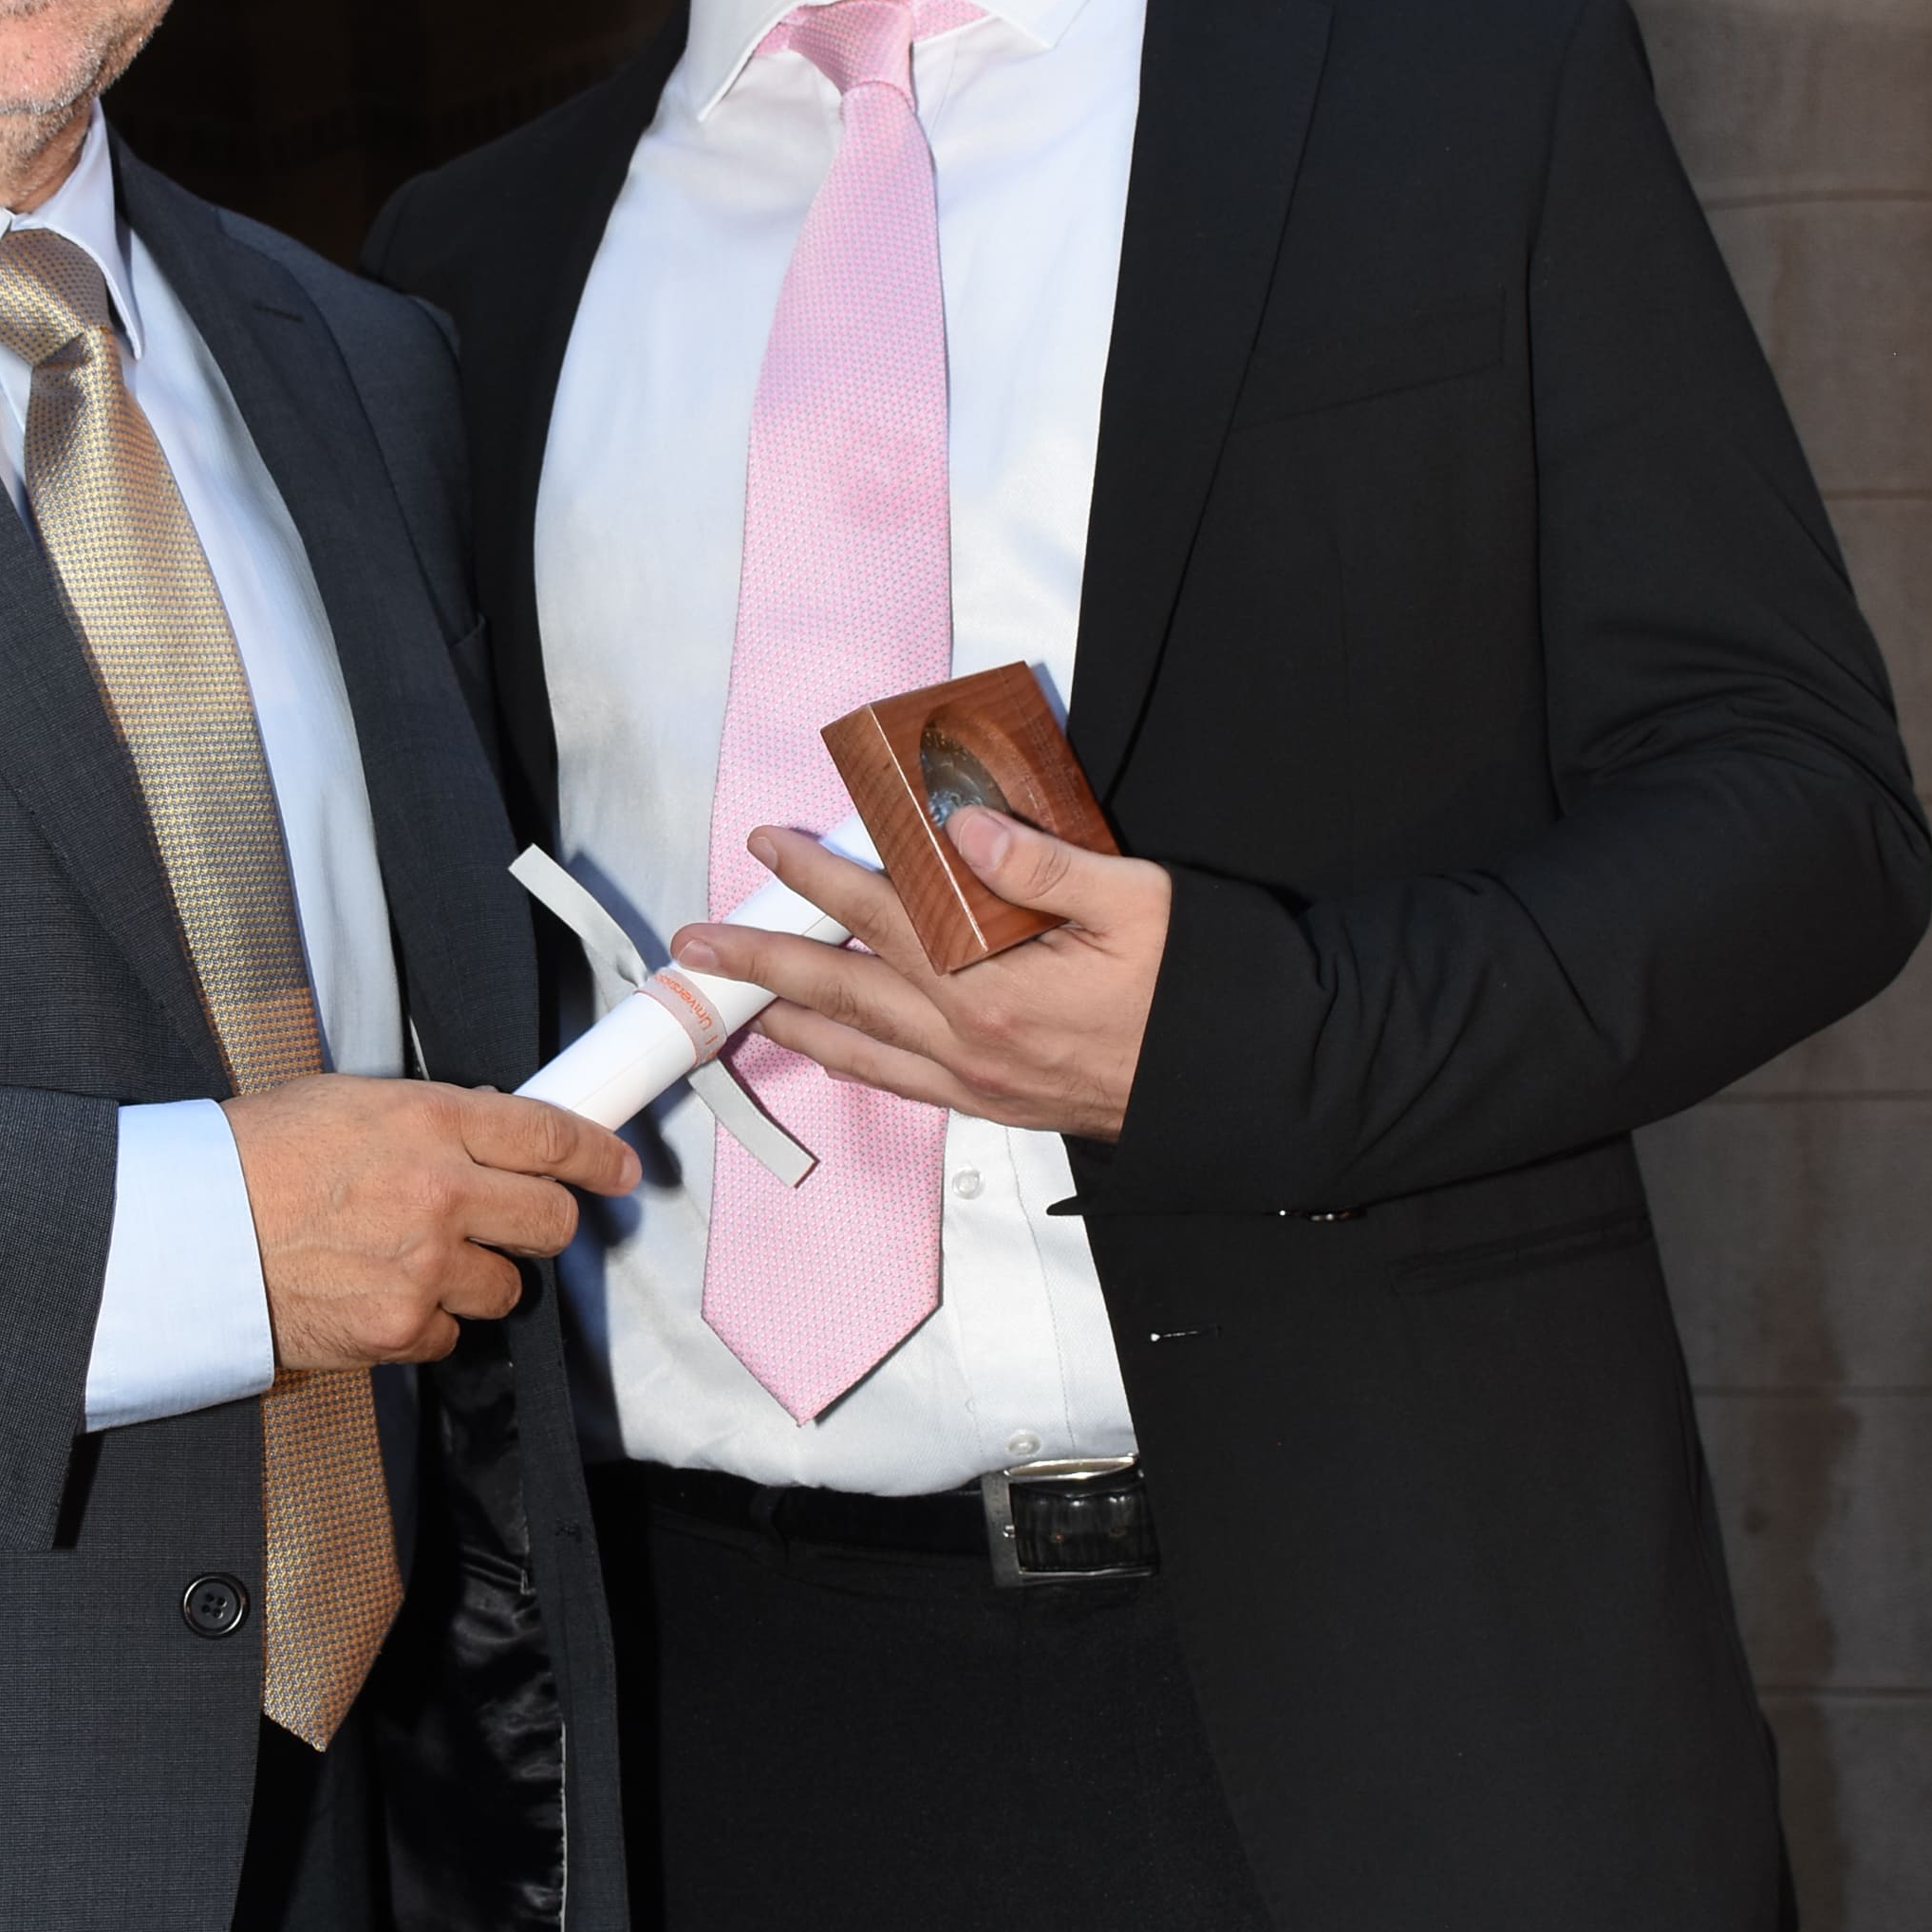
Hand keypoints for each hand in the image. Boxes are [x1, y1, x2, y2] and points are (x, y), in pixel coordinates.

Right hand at [226, 1075, 639, 1371]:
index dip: (595, 1154)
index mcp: (430, 1121)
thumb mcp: (347, 1103)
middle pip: (549, 1220)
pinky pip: (449, 1334)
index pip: (548, 1134)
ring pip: (505, 1287)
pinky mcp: (400, 1327)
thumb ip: (427, 1121)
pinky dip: (424, 1322)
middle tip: (517, 1224)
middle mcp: (441, 1192)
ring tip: (414, 1261)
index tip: (616, 1168)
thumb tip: (484, 1135)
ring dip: (476, 1278)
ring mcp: (425, 1267)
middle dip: (543, 1223)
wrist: (191, 1231)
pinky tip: (378, 1296)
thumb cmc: (254, 1158)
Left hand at [672, 810, 1170, 1139]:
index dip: (816, 877)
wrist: (1237, 1084)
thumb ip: (1040, 864)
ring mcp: (978, 1082)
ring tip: (735, 1004)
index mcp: (991, 989)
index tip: (769, 846)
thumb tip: (962, 827)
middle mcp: (969, 1044)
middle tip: (694, 947)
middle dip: (758, 964)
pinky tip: (832, 1051)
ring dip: (788, 1020)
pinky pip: (900, 1083)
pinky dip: (852, 1061)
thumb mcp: (1136, 903)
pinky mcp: (995, 1105)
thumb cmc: (1196, 991)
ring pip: (858, 1048)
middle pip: (839, 993)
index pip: (879, 917)